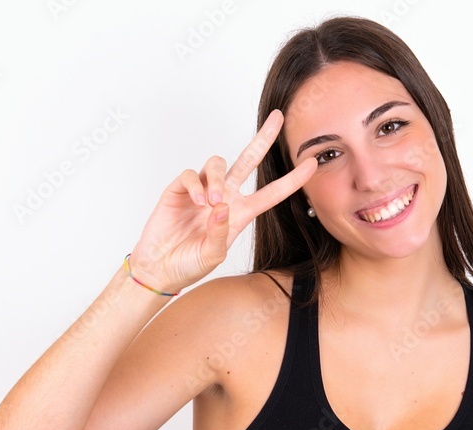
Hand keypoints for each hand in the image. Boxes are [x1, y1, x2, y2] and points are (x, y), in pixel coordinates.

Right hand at [128, 109, 317, 292]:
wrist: (160, 267)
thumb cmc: (189, 264)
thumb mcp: (212, 256)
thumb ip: (219, 234)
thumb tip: (221, 207)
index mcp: (240, 214)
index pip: (272, 193)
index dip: (293, 179)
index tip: (312, 164)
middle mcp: (225, 197)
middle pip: (248, 160)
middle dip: (263, 138)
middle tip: (277, 118)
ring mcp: (203, 191)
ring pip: (218, 164)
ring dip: (218, 180)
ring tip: (212, 202)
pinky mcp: (180, 189)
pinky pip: (191, 174)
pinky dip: (196, 186)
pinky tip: (198, 202)